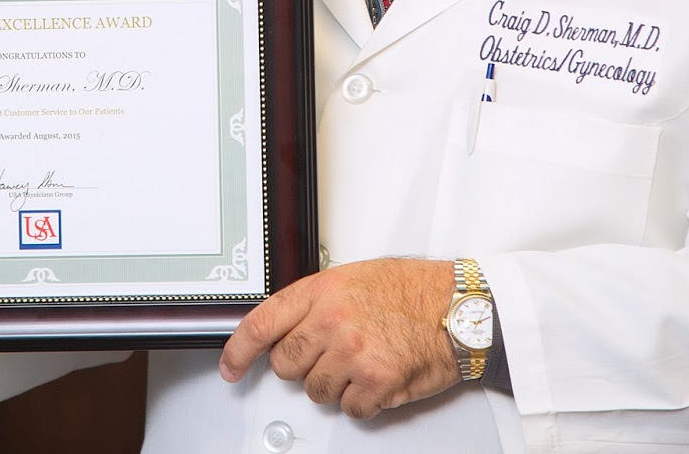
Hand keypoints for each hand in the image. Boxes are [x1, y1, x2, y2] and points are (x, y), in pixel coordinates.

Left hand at [218, 257, 459, 419]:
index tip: (231, 366)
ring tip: (364, 360)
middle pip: (286, 366)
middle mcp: (331, 321)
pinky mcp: (374, 382)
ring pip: (316, 391)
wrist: (458, 307)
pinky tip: (380, 376)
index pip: (261, 324)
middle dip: (303, 366)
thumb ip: (315, 303)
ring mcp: (351, 353)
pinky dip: (364, 401)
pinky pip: (350, 409)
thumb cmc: (411, 291)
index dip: (239, 351)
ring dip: (337, 384)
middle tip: (331, 354)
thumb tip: (285, 330)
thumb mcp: (352, 279)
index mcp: (321, 292)